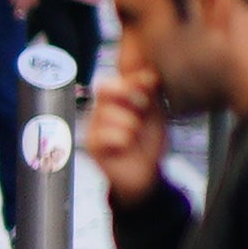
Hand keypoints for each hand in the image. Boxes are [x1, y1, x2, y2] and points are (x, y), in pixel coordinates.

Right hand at [77, 62, 167, 200]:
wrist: (146, 174)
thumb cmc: (148, 144)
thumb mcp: (155, 114)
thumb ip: (150, 94)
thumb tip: (150, 74)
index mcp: (117, 100)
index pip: (117, 79)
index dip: (133, 79)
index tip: (151, 84)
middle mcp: (102, 110)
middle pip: (105, 89)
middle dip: (127, 96)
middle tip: (142, 109)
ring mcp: (95, 127)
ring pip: (106, 113)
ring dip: (129, 124)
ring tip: (135, 134)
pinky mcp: (92, 145)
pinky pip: (103, 135)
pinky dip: (121, 140)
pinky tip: (126, 146)